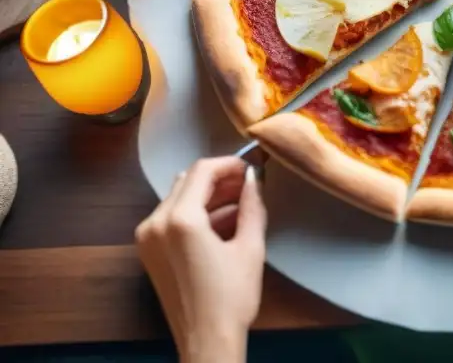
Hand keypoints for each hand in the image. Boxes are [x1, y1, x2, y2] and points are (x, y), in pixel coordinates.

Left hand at [135, 158, 266, 362]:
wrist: (206, 341)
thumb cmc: (232, 297)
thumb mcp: (250, 247)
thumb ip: (251, 205)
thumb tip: (253, 177)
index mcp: (180, 219)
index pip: (202, 171)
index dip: (229, 163)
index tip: (251, 166)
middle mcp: (155, 223)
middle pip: (188, 182)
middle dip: (219, 178)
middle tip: (248, 183)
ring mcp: (147, 238)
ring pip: (179, 198)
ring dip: (208, 195)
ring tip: (240, 202)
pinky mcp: (148, 251)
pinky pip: (171, 218)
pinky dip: (196, 214)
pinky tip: (223, 221)